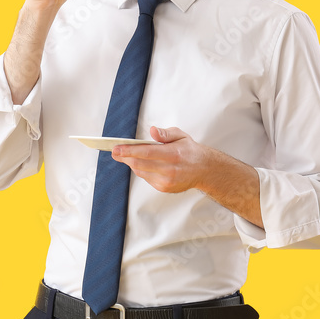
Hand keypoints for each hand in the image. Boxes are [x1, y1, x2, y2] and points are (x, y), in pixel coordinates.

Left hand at [113, 126, 263, 227]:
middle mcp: (170, 170)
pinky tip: (142, 164)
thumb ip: (166, 133)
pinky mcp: (164, 188)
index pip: (146, 153)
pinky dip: (141, 170)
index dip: (128, 151)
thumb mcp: (180, 136)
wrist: (204, 170)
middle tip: (115, 151)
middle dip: (125, 158)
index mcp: (173, 154)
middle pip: (139, 165)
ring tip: (127, 156)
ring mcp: (167, 181)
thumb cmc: (190, 150)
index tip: (116, 148)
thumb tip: (153, 131)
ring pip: (141, 172)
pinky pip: (146, 178)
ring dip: (132, 163)